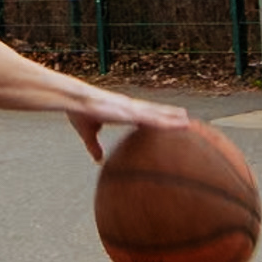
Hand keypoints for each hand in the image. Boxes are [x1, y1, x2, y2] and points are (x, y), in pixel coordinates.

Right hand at [68, 91, 188, 163]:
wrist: (74, 101)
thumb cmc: (79, 112)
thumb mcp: (88, 133)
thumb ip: (94, 146)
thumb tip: (99, 160)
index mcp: (121, 112)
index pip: (142, 114)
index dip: (154, 116)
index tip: (165, 118)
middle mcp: (129, 108)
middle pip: (153, 111)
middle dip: (168, 114)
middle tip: (185, 118)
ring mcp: (131, 109)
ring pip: (156, 114)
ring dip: (171, 117)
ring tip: (187, 120)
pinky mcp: (129, 112)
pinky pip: (151, 118)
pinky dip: (164, 121)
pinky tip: (174, 122)